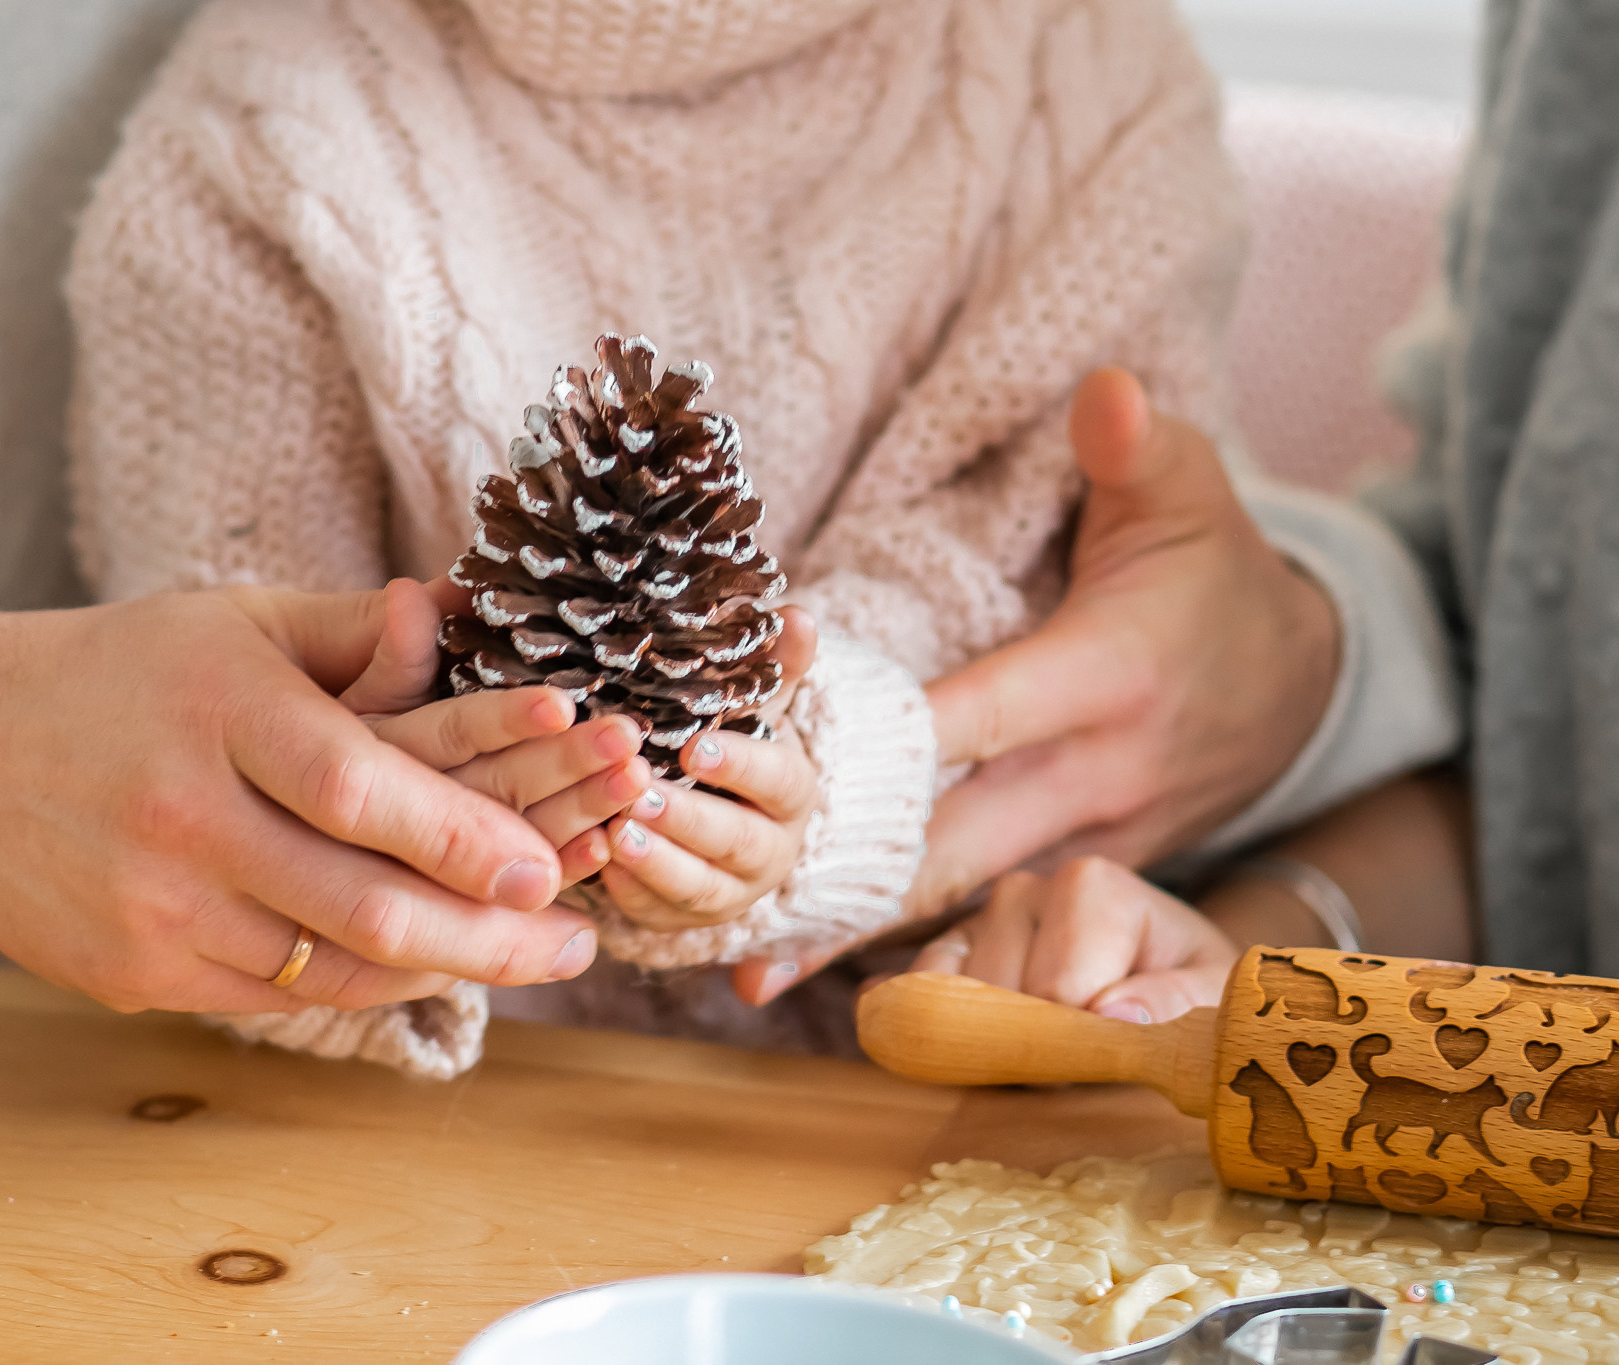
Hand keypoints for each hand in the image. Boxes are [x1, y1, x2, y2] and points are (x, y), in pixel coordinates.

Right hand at [0, 585, 599, 1016]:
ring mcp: (153, 906)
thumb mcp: (230, 622)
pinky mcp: (133, 969)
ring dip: (440, 968)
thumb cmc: (118, 673)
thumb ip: (350, 630)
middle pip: (362, 902)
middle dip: (490, 935)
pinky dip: (360, 986)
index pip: (359, 788)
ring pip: (330, 965)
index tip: (552, 867)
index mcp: (220, 712)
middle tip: (575, 942)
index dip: (462, 836)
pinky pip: (277, 994)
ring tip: (523, 957)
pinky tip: (420, 970)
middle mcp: (184, 817)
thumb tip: (457, 611)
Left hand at [597, 609, 820, 928]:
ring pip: (697, 886)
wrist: (727, 829)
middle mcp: (768, 852)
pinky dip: (625, 892)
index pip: (778, 781)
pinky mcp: (679, 919)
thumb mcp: (758, 712)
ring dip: (656, 862)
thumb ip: (777, 669)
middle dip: (688, 820)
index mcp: (790, 794)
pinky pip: (654, 912)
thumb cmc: (733, 752)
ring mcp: (726, 894)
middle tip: (641, 794)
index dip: (740, 766)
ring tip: (614, 833)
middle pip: (736, 841)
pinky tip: (591, 864)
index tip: (696, 747)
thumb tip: (798, 615)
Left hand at [734, 369, 1336, 1003]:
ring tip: (751, 972)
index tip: (784, 754)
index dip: (884, 740)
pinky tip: (825, 968)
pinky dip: (916, 940)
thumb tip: (1103, 390)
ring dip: (863, 935)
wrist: (1304, 684)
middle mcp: (1096, 775)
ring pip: (966, 897)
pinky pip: (992, 912)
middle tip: (737, 910)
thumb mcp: (1189, 491)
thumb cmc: (1214, 573)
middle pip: (955, 843)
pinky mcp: (1083, 872)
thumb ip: (1136, 445)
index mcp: (1106, 676)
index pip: (980, 715)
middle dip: (848, 883)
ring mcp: (1092, 840)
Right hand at [910, 856, 1238, 1022]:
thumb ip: (1177, 1000)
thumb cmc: (1188, 984)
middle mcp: (1022, 889)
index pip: (1060, 989)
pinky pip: (918, 994)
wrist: (1159, 976)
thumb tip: (1112, 1015)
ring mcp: (976, 918)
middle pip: (1008, 999)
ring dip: (1001, 1043)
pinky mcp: (945, 949)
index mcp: (1090, 884)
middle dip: (1044, 1043)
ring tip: (1051, 1042)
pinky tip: (975, 1042)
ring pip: (959, 1003)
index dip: (1088, 1040)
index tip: (1120, 1050)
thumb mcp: (1213, 995)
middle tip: (1086, 1058)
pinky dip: (939, 1026)